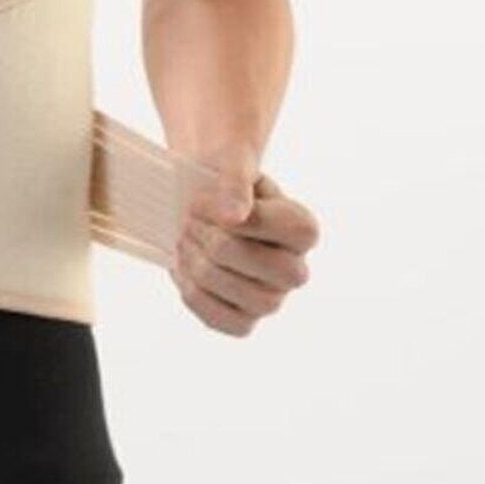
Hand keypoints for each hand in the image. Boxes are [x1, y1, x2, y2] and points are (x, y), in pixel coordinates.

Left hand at [172, 164, 319, 337]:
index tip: (200, 200)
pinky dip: (193, 293)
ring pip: (242, 295)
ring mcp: (271, 299)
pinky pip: (220, 320)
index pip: (287, 228)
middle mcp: (295, 270)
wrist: (198, 204)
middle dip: (217, 242)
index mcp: (303, 229)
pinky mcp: (243, 320)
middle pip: (267, 266)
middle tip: (188, 222)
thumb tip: (235, 216)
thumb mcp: (230, 163)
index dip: (241, 216)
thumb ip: (235, 182)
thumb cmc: (219, 180)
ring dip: (200, 265)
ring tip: (182, 241)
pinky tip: (181, 266)